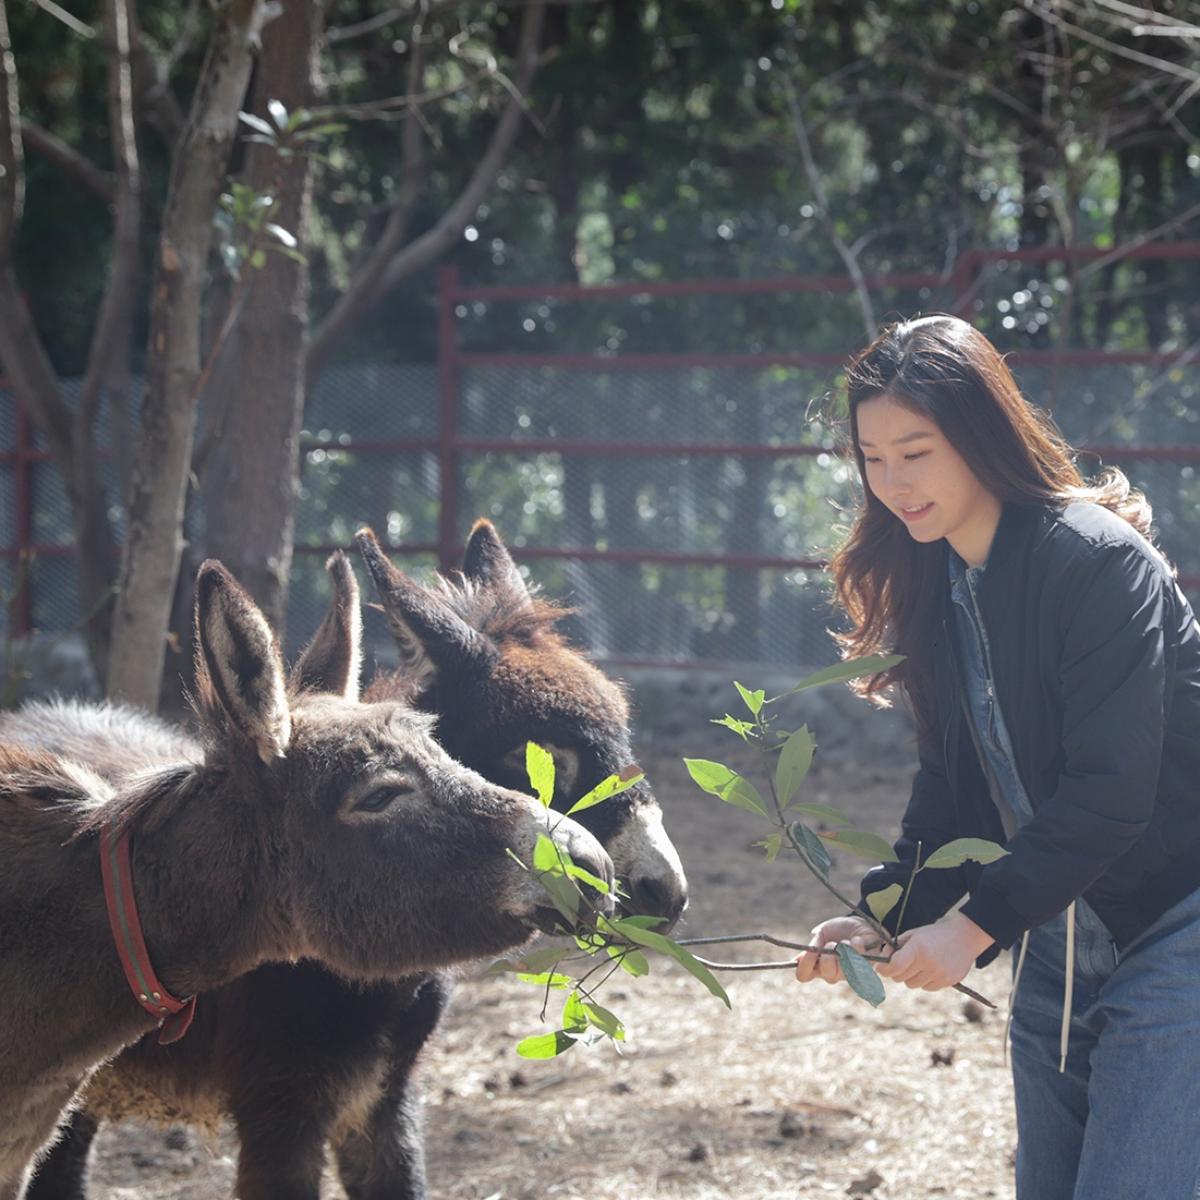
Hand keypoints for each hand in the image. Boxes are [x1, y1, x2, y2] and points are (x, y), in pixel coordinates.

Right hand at [794, 915, 884, 984]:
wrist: (860, 924)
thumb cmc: (838, 930)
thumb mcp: (822, 932)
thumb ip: (814, 944)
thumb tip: (799, 958)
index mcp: (817, 965)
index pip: (804, 975)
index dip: (804, 966)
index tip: (809, 952)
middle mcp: (832, 973)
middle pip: (826, 973)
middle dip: (828, 955)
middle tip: (832, 943)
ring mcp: (849, 973)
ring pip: (843, 968)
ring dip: (842, 949)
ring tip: (845, 941)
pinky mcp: (866, 967)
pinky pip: (859, 959)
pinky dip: (856, 944)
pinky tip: (858, 940)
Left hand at [874, 911, 993, 991]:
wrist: (965, 936)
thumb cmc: (934, 934)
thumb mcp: (914, 934)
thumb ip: (897, 947)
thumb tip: (882, 961)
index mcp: (918, 948)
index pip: (895, 965)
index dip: (884, 968)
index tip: (881, 968)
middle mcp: (928, 963)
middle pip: (901, 978)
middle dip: (897, 972)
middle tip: (900, 964)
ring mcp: (939, 974)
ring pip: (912, 985)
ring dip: (910, 977)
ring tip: (918, 965)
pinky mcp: (948, 982)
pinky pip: (927, 988)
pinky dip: (924, 981)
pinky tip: (930, 970)